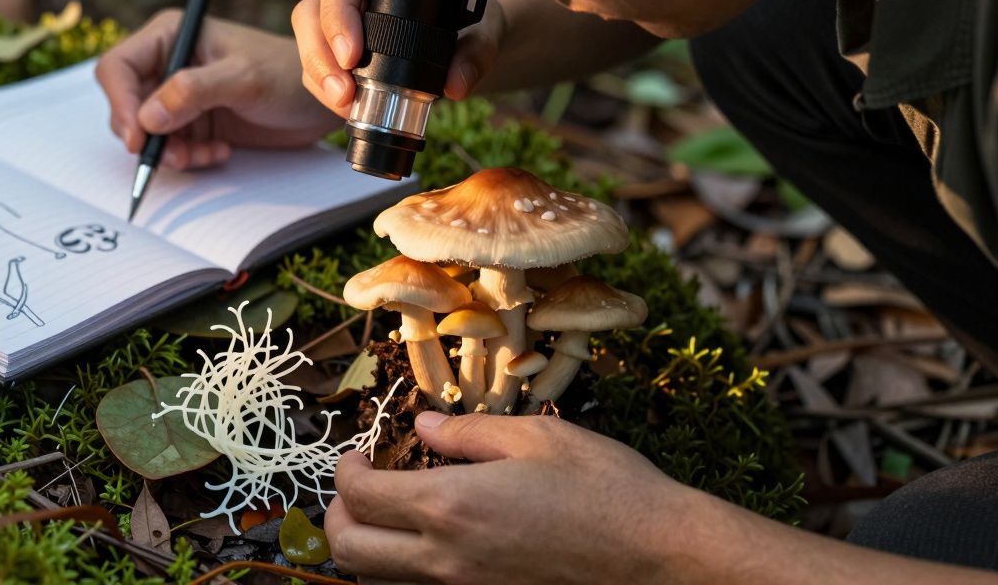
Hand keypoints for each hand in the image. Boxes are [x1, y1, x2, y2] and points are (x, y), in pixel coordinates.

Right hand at [96, 11, 340, 169]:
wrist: (320, 100)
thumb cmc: (287, 74)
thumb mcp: (242, 78)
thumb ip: (193, 92)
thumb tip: (147, 117)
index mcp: (172, 34)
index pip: (118, 68)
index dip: (121, 103)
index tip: (137, 137)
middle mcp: (169, 61)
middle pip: (126, 104)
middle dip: (146, 136)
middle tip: (175, 156)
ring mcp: (179, 94)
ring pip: (146, 132)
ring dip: (169, 151)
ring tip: (204, 155)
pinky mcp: (193, 121)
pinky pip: (171, 147)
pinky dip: (189, 157)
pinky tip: (219, 152)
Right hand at [292, 0, 506, 115]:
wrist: (470, 38)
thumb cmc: (474, 20)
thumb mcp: (484, 28)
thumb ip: (477, 52)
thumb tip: (455, 85)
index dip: (338, 12)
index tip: (352, 55)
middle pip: (311, 8)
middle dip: (320, 54)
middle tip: (344, 92)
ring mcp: (341, 14)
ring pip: (307, 37)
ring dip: (319, 74)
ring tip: (345, 104)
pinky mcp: (336, 44)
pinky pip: (316, 64)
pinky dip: (325, 88)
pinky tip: (347, 107)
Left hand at [325, 411, 696, 584]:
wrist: (659, 558)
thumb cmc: (606, 489)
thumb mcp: (536, 438)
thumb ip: (467, 433)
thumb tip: (421, 427)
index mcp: (452, 505)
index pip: (359, 496)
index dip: (345, 470)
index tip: (358, 454)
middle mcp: (446, 559)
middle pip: (349, 550)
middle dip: (338, 515)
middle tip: (358, 488)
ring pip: (377, 582)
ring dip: (367, 548)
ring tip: (389, 516)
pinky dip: (403, 572)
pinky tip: (430, 544)